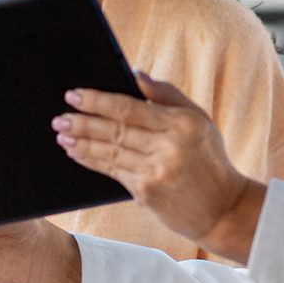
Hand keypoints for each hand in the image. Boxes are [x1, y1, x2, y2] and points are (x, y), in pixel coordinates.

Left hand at [51, 75, 265, 263]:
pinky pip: (112, 172)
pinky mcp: (146, 193)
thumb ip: (167, 94)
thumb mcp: (199, 120)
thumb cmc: (210, 160)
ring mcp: (156, 171)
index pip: (129, 107)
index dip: (98, 100)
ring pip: (109, 152)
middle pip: (114, 130)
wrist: (223, 209)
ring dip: (81, 143)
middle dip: (82, 122)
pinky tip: (77, 154)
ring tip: (62, 135)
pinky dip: (92, 162)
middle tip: (60, 117)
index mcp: (181, 123)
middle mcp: (168, 147)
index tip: (75, 94)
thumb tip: (135, 74)